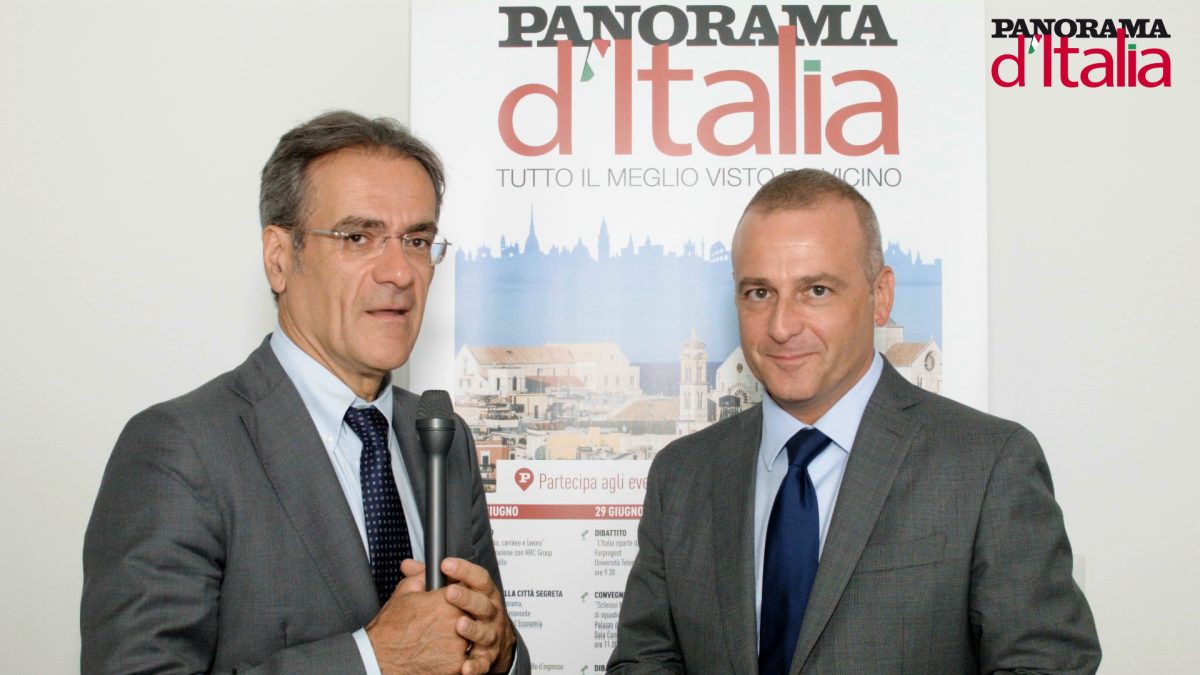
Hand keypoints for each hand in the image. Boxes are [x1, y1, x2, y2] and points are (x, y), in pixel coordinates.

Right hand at [365, 560, 468, 674]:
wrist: (380, 659)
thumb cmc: (391, 628)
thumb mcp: (405, 591)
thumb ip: (424, 574)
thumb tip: (434, 569)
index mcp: (447, 600)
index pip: (466, 590)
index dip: (460, 594)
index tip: (453, 599)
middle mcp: (457, 621)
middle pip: (471, 613)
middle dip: (461, 615)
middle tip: (444, 622)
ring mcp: (459, 646)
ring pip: (470, 637)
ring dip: (461, 637)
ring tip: (440, 639)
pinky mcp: (457, 666)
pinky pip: (465, 658)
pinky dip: (455, 656)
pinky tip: (440, 653)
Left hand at [405, 558, 517, 674]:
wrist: (494, 641)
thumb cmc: (470, 611)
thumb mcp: (458, 592)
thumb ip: (432, 579)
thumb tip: (407, 565)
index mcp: (484, 593)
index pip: (478, 577)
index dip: (464, 570)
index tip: (445, 565)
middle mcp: (490, 613)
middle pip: (483, 603)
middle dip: (467, 598)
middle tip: (449, 593)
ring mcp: (491, 635)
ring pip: (485, 632)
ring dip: (473, 630)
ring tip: (459, 625)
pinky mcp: (487, 658)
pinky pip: (483, 663)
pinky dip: (474, 666)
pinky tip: (464, 666)